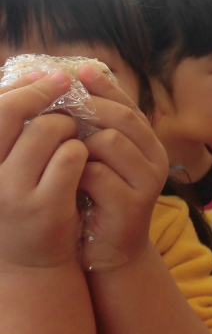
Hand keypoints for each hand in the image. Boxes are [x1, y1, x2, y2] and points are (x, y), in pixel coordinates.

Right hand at [0, 71, 88, 269]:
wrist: (30, 261)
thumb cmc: (20, 201)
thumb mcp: (5, 166)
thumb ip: (14, 130)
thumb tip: (35, 75)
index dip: (17, 85)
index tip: (44, 73)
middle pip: (11, 113)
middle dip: (43, 92)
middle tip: (66, 83)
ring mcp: (10, 193)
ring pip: (48, 129)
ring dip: (68, 126)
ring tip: (71, 136)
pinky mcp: (44, 206)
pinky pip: (72, 155)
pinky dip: (82, 150)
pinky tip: (82, 159)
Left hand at [75, 66, 168, 270]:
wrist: (112, 252)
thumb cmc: (101, 199)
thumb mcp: (104, 160)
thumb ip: (99, 128)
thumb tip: (81, 81)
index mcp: (150, 143)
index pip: (130, 104)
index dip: (106, 87)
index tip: (79, 70)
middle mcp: (157, 158)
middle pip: (122, 118)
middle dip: (88, 108)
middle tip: (57, 106)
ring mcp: (148, 182)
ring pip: (110, 141)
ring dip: (80, 144)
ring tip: (65, 154)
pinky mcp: (133, 206)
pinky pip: (97, 174)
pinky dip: (77, 174)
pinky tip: (68, 182)